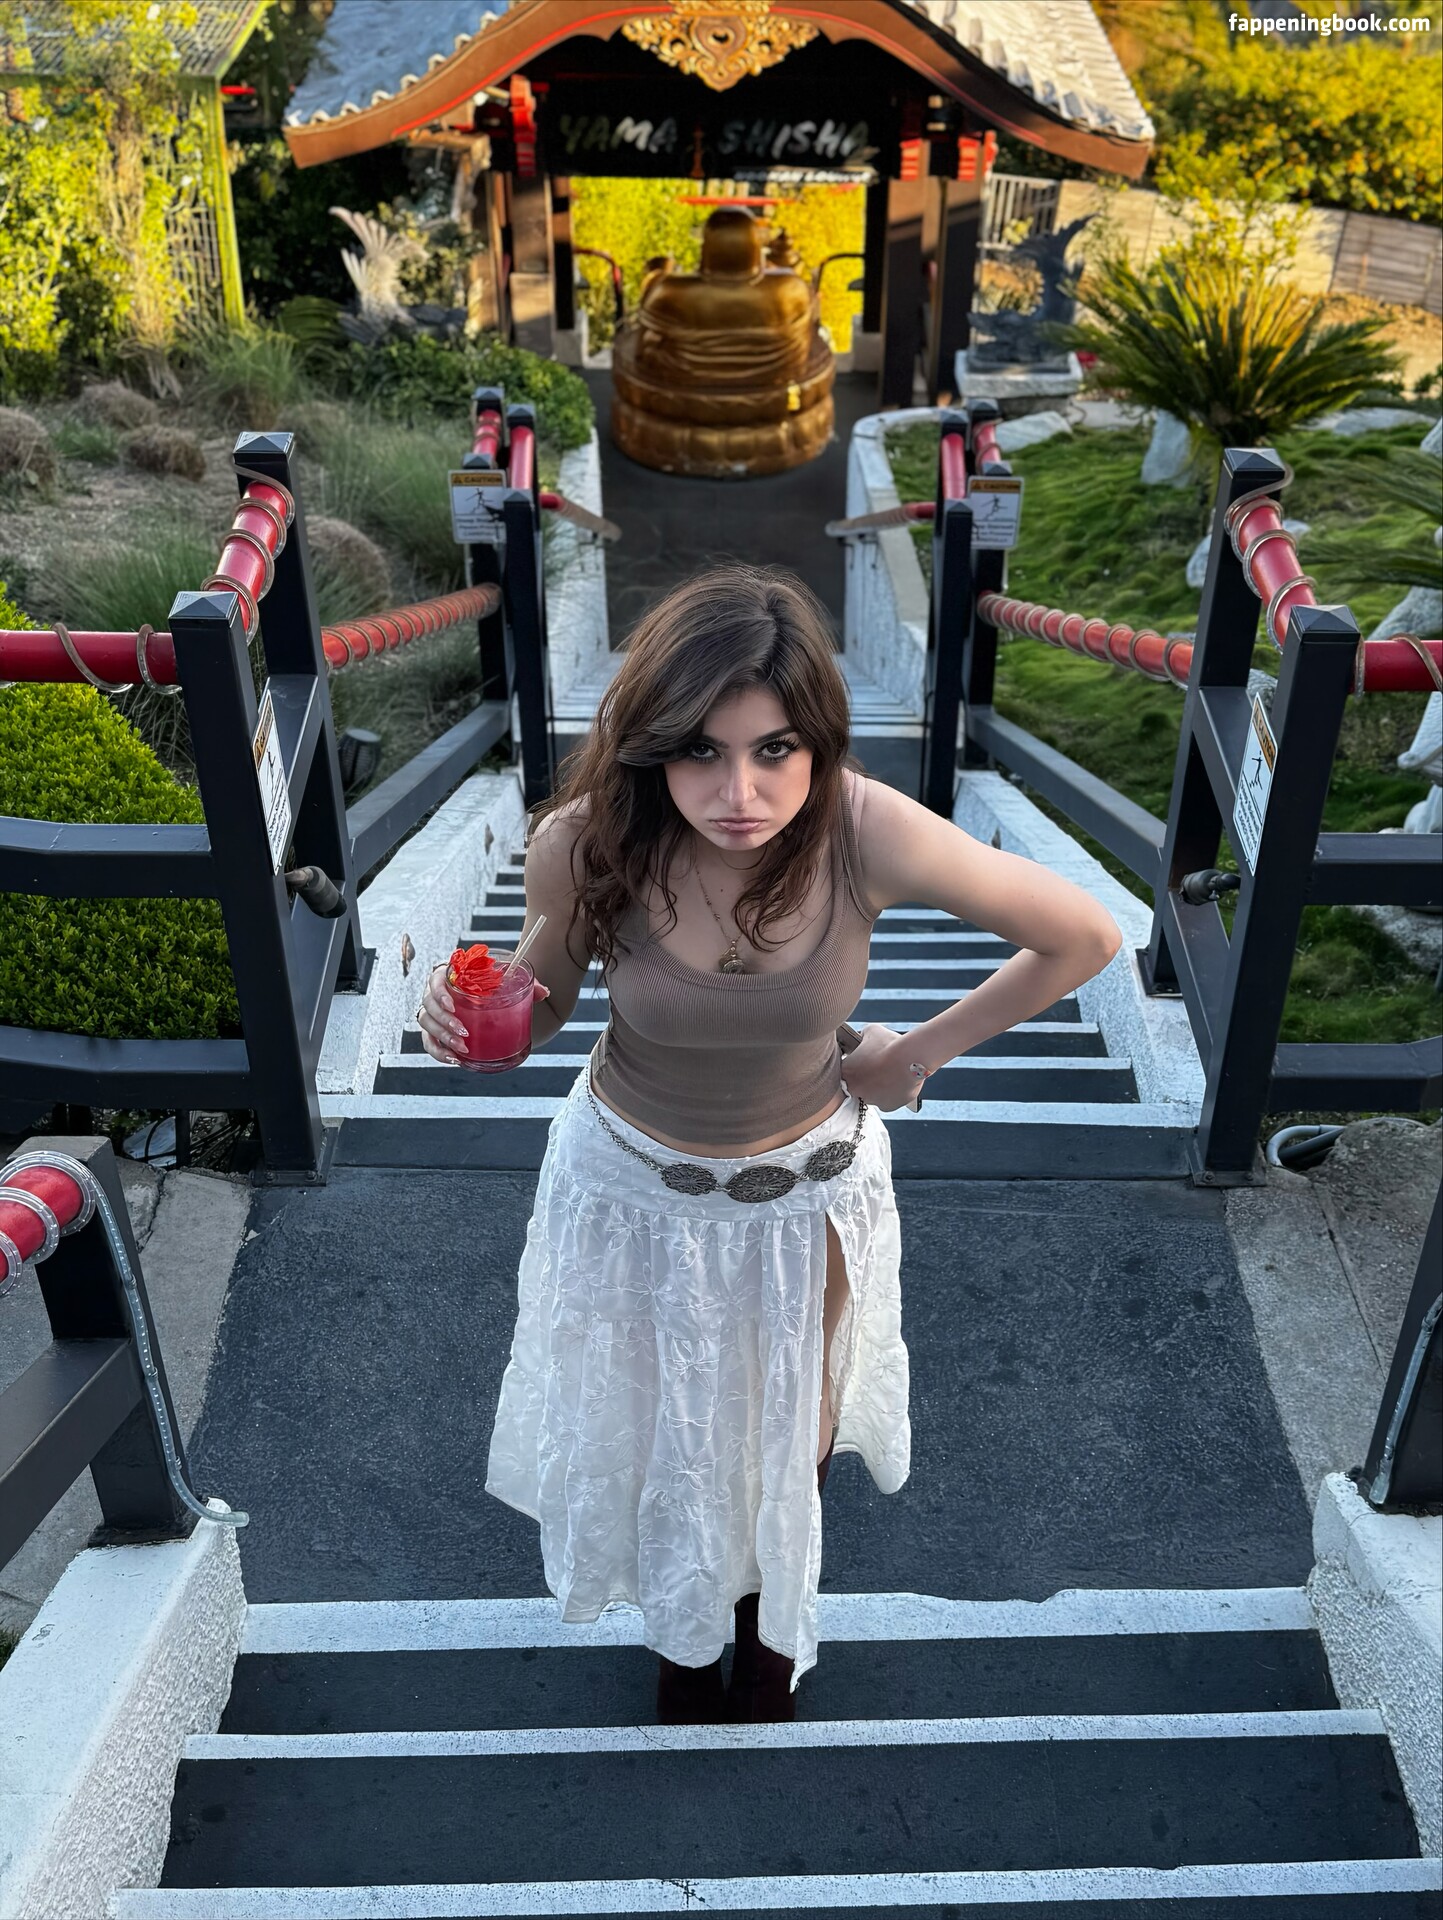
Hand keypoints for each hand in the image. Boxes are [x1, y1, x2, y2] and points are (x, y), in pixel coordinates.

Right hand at [417, 960, 551, 1065]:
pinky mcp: (435, 1031)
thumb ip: (527, 984)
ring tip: (462, 1048)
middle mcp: (436, 993)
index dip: (439, 993)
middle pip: (428, 1005)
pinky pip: (429, 1042)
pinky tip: (455, 1059)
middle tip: (463, 1033)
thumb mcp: (510, 981)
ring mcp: (434, 1012)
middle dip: (443, 1021)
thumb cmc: (495, 985)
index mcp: (449, 974)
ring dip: (442, 1038)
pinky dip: (439, 1052)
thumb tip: (544, 992)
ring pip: (426, 1024)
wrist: (490, 995)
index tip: (453, 1005)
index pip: (434, 979)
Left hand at [837, 1023, 934, 1112]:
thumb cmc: (889, 1044)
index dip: (855, 1065)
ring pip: (872, 1094)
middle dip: (866, 1078)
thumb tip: (862, 1037)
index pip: (845, 1071)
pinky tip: (898, 1081)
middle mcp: (855, 1090)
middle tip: (878, 1067)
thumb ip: (862, 1036)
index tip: (864, 1061)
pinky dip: (892, 1093)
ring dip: (878, 1086)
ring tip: (891, 1073)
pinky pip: (887, 1101)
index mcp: (846, 1072)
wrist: (910, 1059)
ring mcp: (870, 1100)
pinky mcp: (887, 1107)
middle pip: (857, 1085)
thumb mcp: (871, 1031)